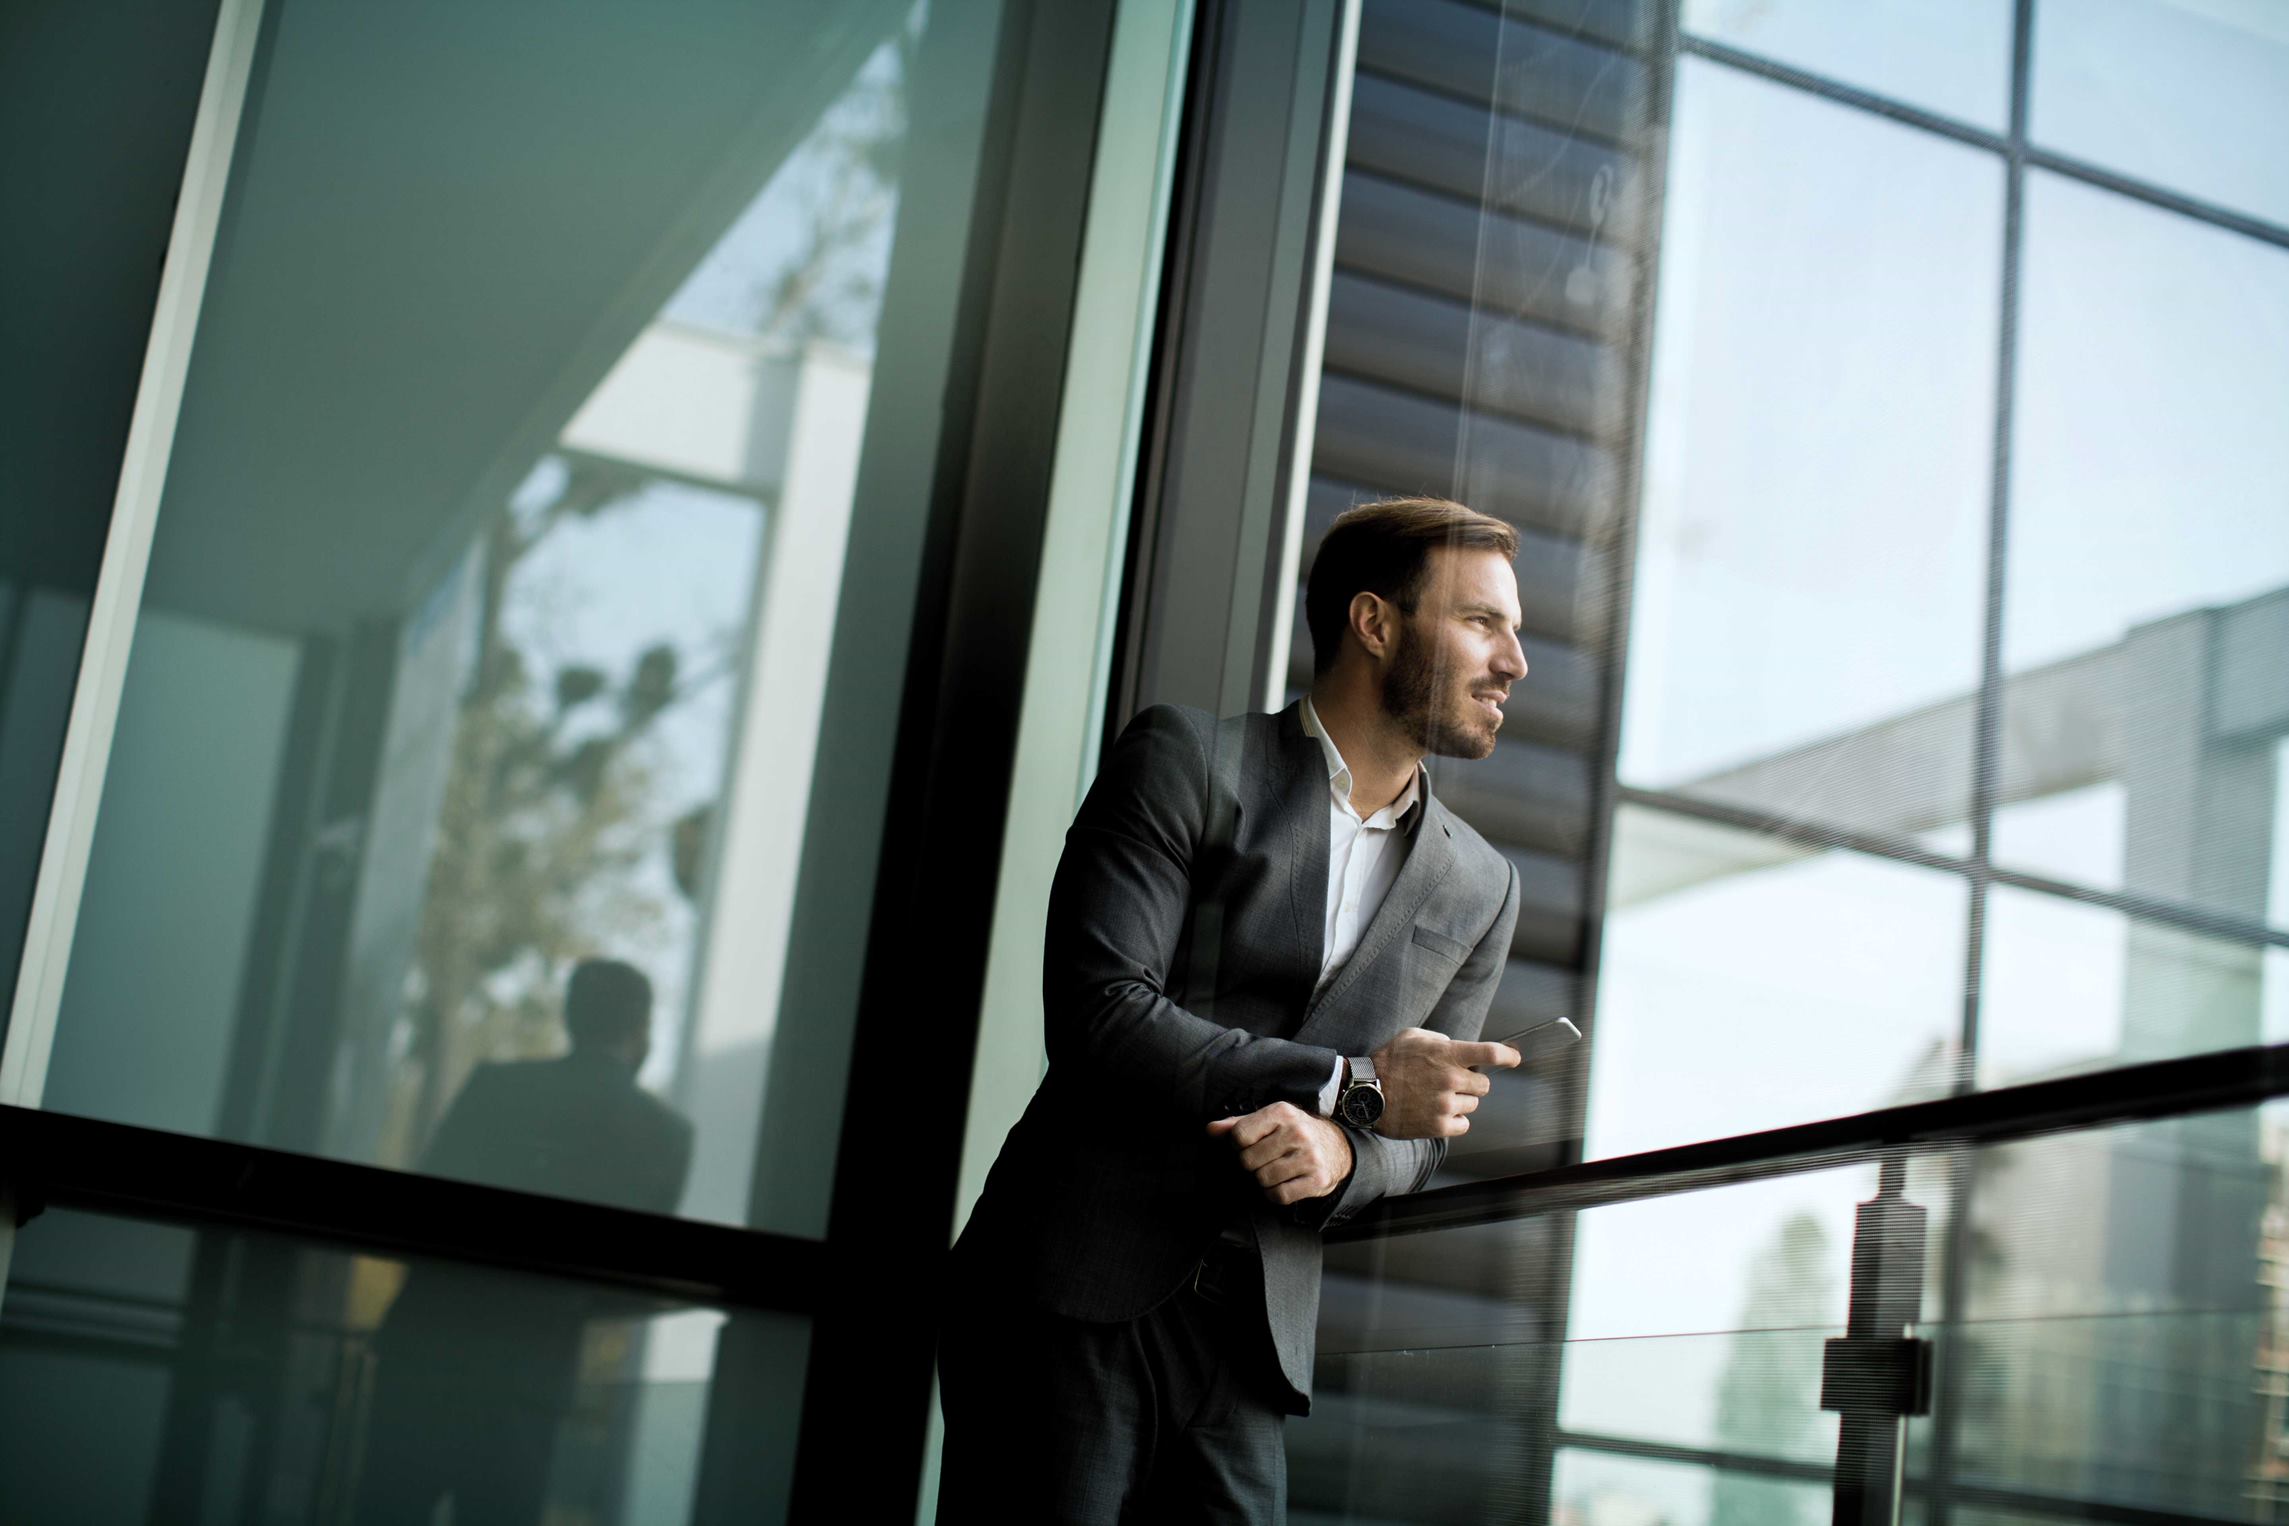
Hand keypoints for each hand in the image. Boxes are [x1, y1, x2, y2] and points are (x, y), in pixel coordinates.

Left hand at [1206, 1102, 1354, 1205]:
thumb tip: (1211, 1130)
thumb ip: (1238, 1124)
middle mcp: (1297, 1132)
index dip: (1238, 1145)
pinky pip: (1280, 1195)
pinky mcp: (1317, 1179)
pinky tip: (1284, 1182)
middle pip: (1248, 1160)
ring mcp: (1309, 1156)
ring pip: (1263, 1179)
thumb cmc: (1294, 1132)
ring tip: (1276, 1169)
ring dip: (1264, 1179)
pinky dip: (1276, 1194)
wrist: (1336, 1147)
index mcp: (1282, 1112)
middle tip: (1265, 1159)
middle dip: (1252, 1164)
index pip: (1239, 1135)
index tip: (1249, 1145)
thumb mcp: (1269, 1120)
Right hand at [1369, 1027, 1517, 1138]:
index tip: (1515, 1058)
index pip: (1490, 1053)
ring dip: (1460, 1102)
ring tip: (1435, 1098)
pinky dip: (1454, 1121)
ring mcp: (1445, 1104)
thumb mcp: (1412, 1037)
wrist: (1365, 1092)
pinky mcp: (1438, 1126)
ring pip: (1472, 1105)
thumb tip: (1456, 1047)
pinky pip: (1463, 1125)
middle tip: (1450, 1083)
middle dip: (1471, 1083)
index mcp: (1447, 1054)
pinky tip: (1436, 1113)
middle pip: (1484, 1085)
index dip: (1508, 1056)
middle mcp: (1450, 1079)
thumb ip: (1440, 1040)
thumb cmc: (1388, 1061)